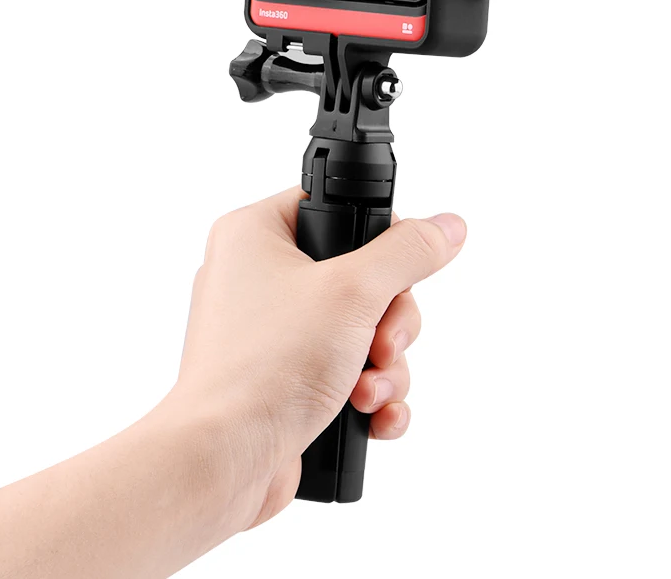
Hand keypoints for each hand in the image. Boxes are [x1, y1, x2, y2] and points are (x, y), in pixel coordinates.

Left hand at [168, 187, 465, 529]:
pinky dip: (369, 394)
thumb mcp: (352, 293)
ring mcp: (271, 332)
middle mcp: (258, 277)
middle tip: (381, 343)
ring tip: (366, 389)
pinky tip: (372, 415)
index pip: (334, 208)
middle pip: (362, 277)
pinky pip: (346, 372)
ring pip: (361, 330)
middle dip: (388, 322)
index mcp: (256, 234)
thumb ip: (406, 254)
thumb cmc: (264, 369)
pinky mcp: (284, 380)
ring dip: (384, 366)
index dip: (376, 238)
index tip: (394, 271)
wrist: (224, 462)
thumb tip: (446, 226)